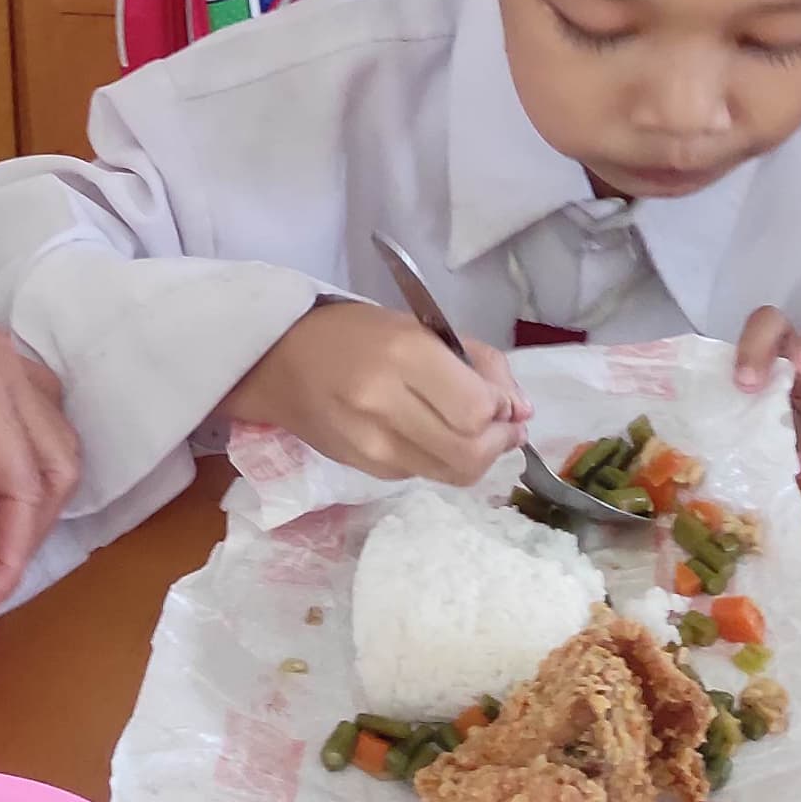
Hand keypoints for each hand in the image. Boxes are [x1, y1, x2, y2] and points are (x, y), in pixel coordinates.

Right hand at [230, 300, 526, 486]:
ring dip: (476, 456)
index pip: (477, 409)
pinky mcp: (363, 470)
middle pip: (470, 453)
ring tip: (474, 431)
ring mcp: (371, 445)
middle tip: (503, 425)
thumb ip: (478, 364)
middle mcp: (386, 405)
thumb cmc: (354, 333)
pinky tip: (430, 434)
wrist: (277, 362)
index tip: (502, 400)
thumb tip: (523, 412)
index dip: (502, 411)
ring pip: (452, 473)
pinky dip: (440, 459)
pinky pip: (423, 474)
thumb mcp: (420, 327)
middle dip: (499, 442)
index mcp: (403, 355)